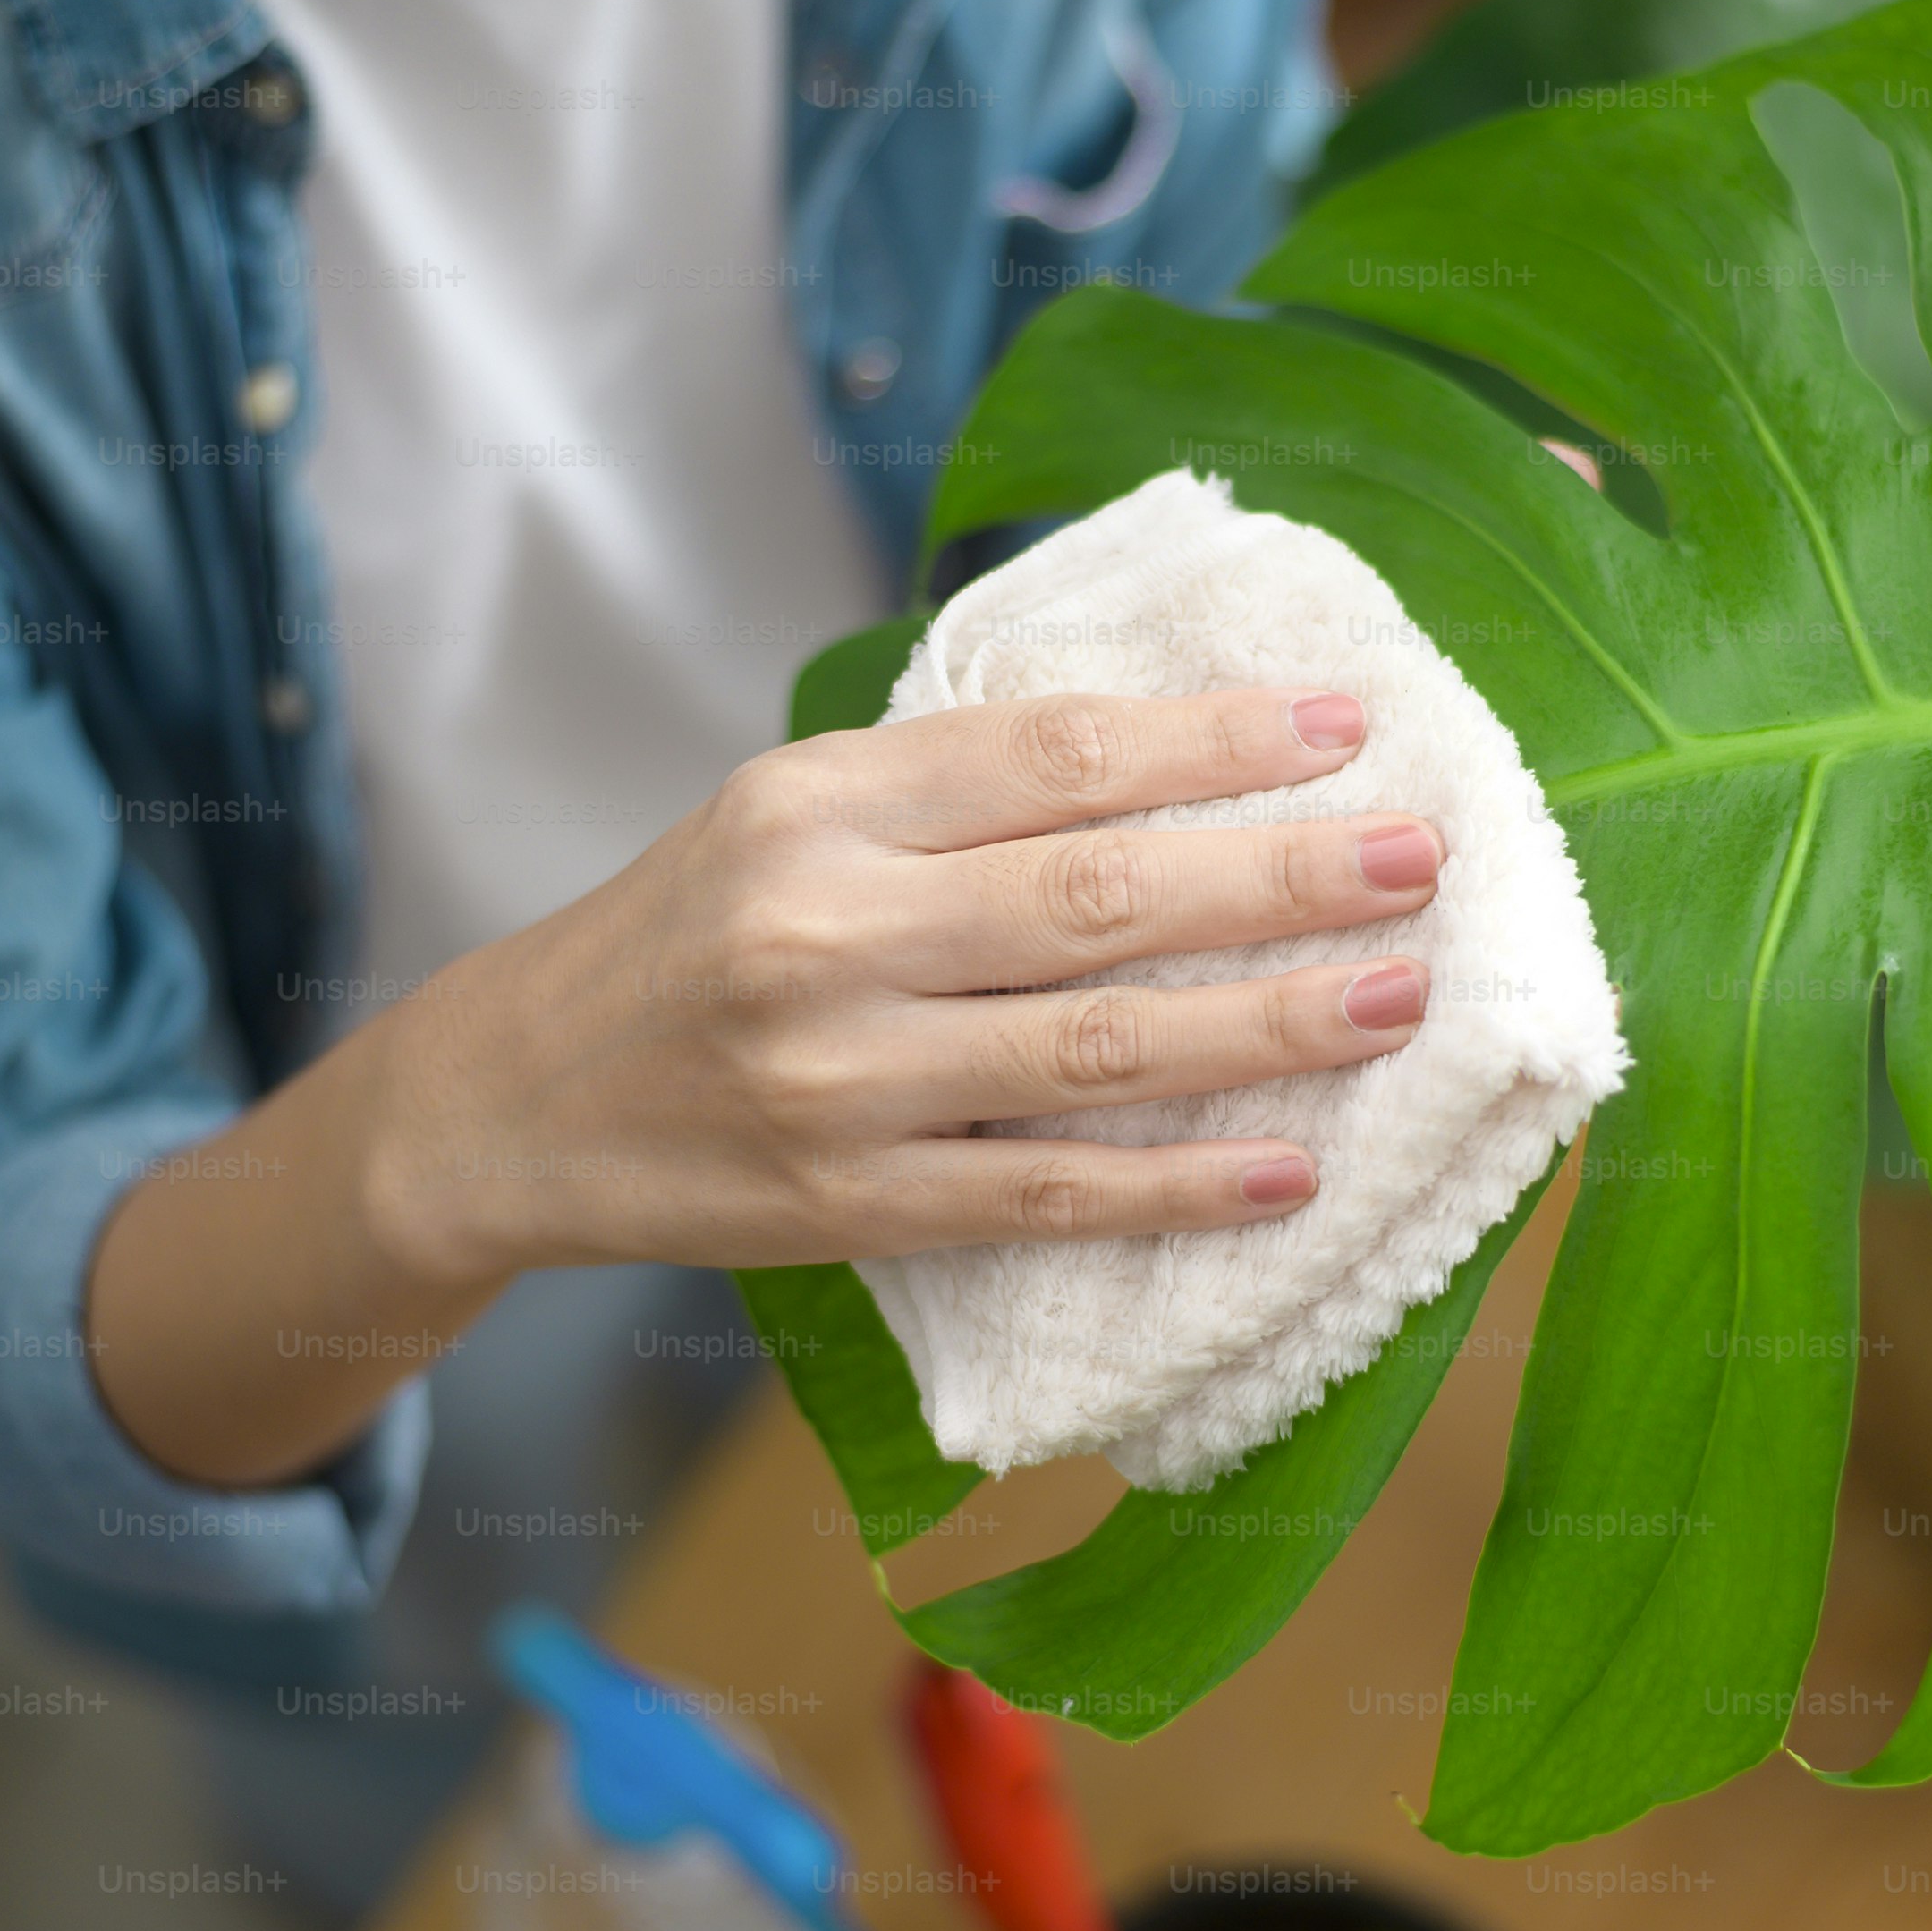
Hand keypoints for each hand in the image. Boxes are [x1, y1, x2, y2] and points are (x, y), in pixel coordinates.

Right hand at [362, 687, 1442, 1287]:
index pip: (1051, 755)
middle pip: (1095, 894)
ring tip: (1397, 994)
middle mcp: (825, 929)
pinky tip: (1290, 1173)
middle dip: (1276, 876)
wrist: (514, 1103)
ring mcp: (840, 1078)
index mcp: (816, 803)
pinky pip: (1043, 1194)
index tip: (1348, 727)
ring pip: (1093, 1046)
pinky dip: (1176, 1188)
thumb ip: (951, 784)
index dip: (1212, 742)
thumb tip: (1176, 747)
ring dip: (1265, 1024)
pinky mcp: (850, 1203)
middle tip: (1417, 857)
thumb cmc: (689, 935)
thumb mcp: (786, 810)